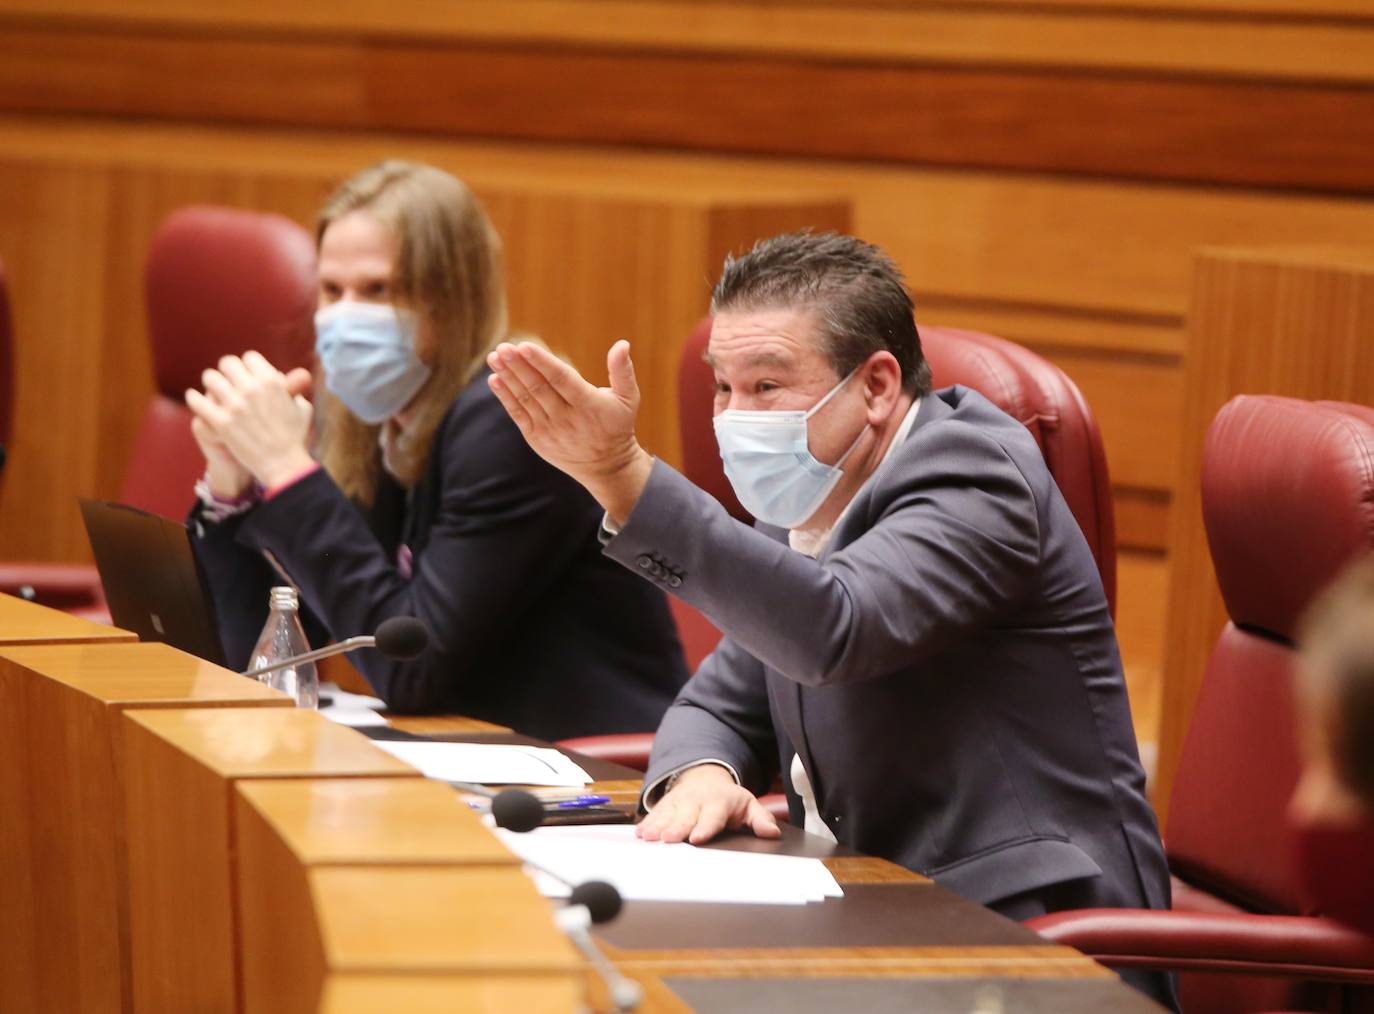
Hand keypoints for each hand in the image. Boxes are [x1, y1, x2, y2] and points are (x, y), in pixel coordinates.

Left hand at [185, 351, 314, 489]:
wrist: (283, 464)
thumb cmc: (294, 436)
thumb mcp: (301, 407)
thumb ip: (291, 388)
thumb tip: (280, 375)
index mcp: (272, 381)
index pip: (249, 357)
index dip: (248, 365)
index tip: (245, 374)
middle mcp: (252, 389)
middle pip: (228, 363)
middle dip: (227, 371)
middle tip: (226, 379)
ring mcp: (235, 406)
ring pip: (210, 378)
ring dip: (211, 382)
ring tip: (212, 388)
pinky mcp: (221, 422)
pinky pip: (198, 401)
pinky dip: (194, 398)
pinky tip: (194, 399)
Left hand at [486, 340, 652, 524]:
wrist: (605, 467)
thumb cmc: (616, 425)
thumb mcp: (628, 398)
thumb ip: (623, 370)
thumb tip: (623, 343)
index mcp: (588, 404)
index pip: (561, 379)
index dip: (542, 362)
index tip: (524, 346)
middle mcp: (566, 418)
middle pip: (538, 387)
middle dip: (518, 366)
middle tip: (503, 347)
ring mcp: (549, 430)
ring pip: (525, 399)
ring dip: (508, 377)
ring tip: (494, 357)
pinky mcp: (536, 438)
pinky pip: (518, 414)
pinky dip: (505, 397)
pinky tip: (495, 378)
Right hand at [636, 763, 780, 844]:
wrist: (704, 779)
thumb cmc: (727, 799)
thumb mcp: (748, 805)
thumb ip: (760, 819)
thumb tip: (772, 832)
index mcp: (718, 803)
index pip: (712, 816)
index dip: (705, 827)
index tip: (698, 837)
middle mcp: (695, 802)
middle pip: (685, 817)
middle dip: (676, 827)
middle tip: (668, 839)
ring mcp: (678, 803)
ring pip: (667, 815)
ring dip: (657, 826)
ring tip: (649, 837)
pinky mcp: (664, 806)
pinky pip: (654, 814)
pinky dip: (646, 823)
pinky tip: (639, 833)